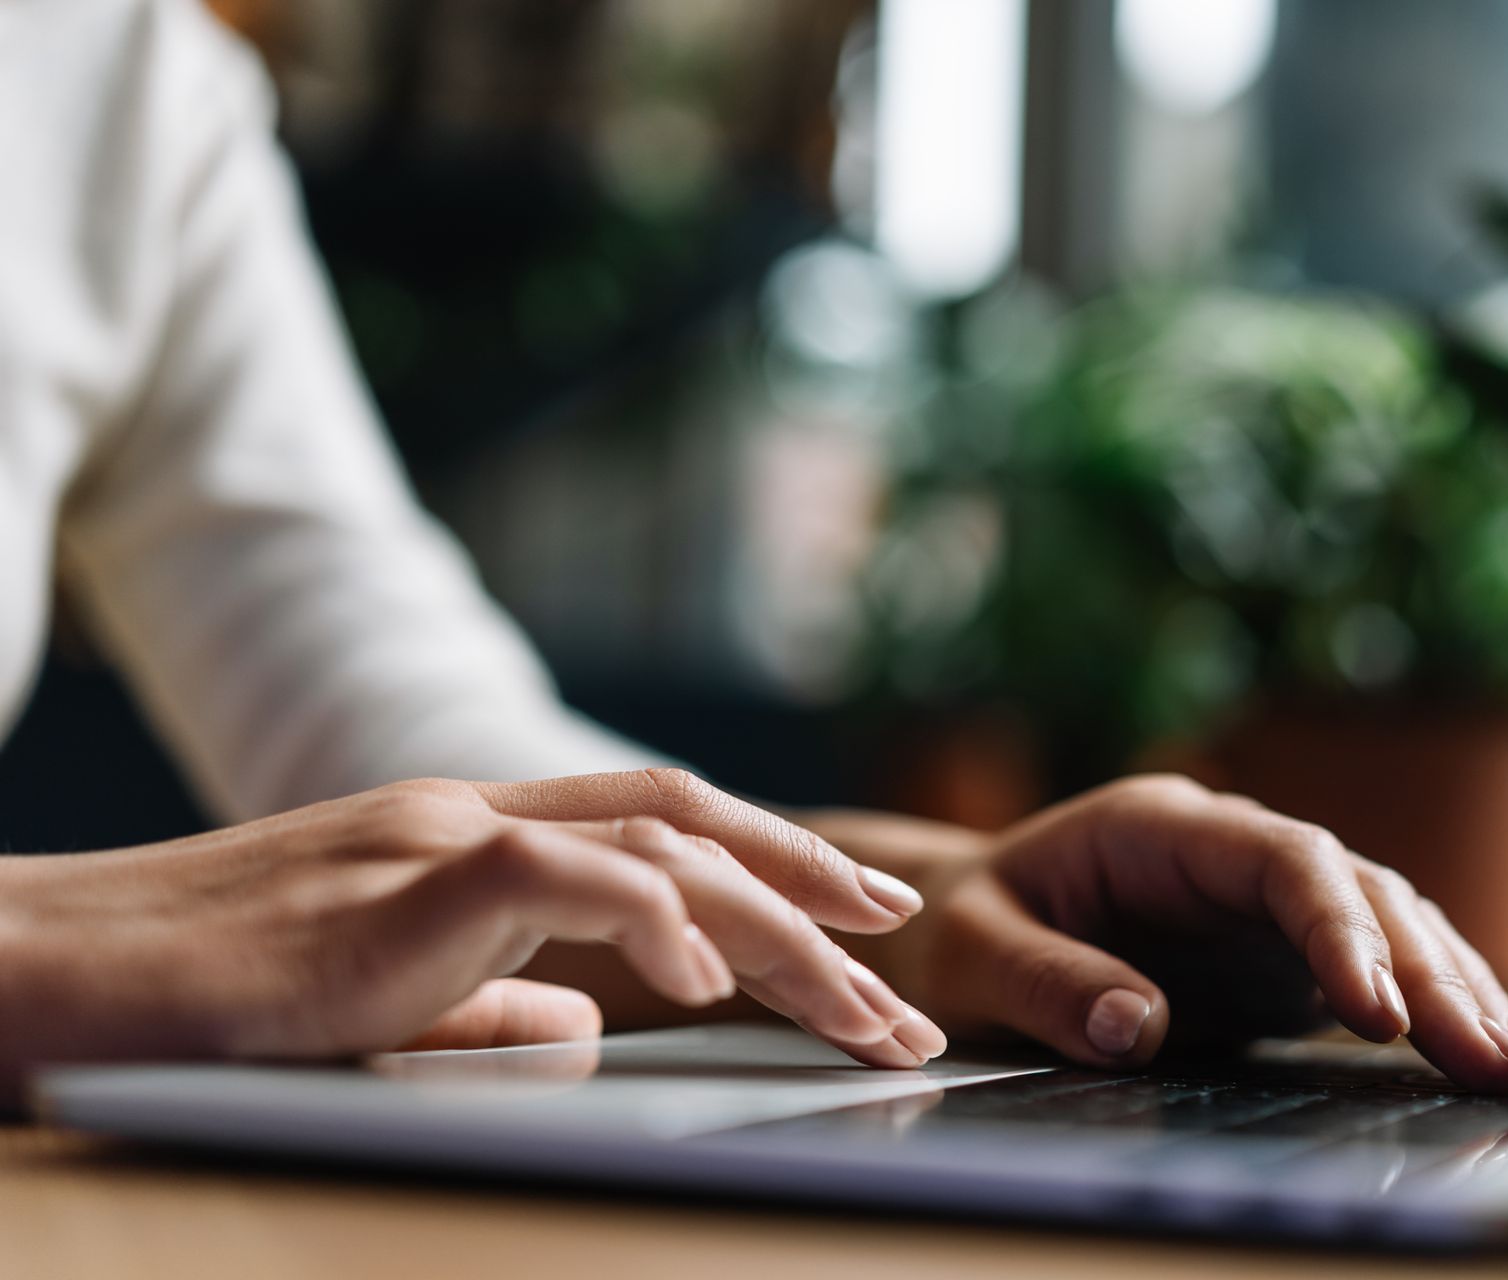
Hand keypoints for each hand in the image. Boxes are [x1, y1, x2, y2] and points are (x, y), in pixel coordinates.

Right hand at [0, 770, 944, 1102]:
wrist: (51, 975)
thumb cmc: (202, 999)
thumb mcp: (380, 1003)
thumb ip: (487, 1004)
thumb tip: (585, 1030)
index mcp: (479, 838)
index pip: (663, 828)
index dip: (776, 867)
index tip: (863, 924)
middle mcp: (478, 813)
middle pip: (693, 831)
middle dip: (816, 897)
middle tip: (908, 970)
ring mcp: (441, 834)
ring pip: (660, 849)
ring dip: (778, 931)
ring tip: (863, 1006)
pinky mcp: (400, 877)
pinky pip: (562, 877)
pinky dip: (653, 921)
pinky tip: (711, 985)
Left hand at [830, 776, 1507, 1094]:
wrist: (958, 924)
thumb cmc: (958, 930)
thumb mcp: (973, 951)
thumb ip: (1046, 981)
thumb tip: (1136, 1027)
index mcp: (1161, 828)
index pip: (1282, 859)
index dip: (1339, 927)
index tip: (1377, 1009)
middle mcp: (1231, 854)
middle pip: (1358, 891)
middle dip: (1430, 973)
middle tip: (1493, 1060)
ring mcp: (1263, 903)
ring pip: (1387, 926)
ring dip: (1457, 992)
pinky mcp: (1277, 956)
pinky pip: (1375, 972)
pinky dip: (1434, 1010)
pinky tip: (1494, 1056)